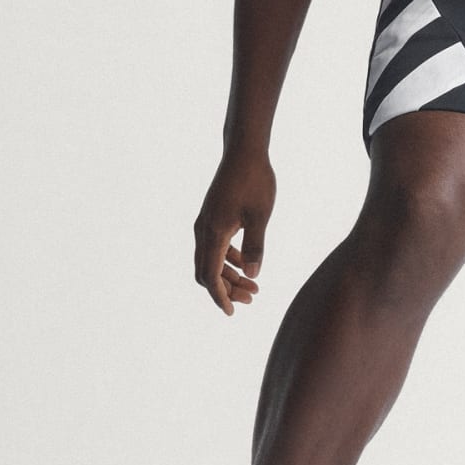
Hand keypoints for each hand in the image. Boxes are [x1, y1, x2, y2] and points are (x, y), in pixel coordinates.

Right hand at [193, 147, 275, 314]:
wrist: (244, 152)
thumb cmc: (255, 181)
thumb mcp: (260, 216)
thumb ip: (256, 247)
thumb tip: (253, 275)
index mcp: (213, 232)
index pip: (210, 275)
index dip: (219, 296)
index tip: (232, 312)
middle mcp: (204, 230)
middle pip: (208, 271)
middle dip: (226, 290)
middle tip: (252, 299)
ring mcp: (206, 223)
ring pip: (211, 260)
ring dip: (229, 276)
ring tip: (254, 287)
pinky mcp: (213, 217)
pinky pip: (215, 247)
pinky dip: (229, 260)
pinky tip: (248, 264)